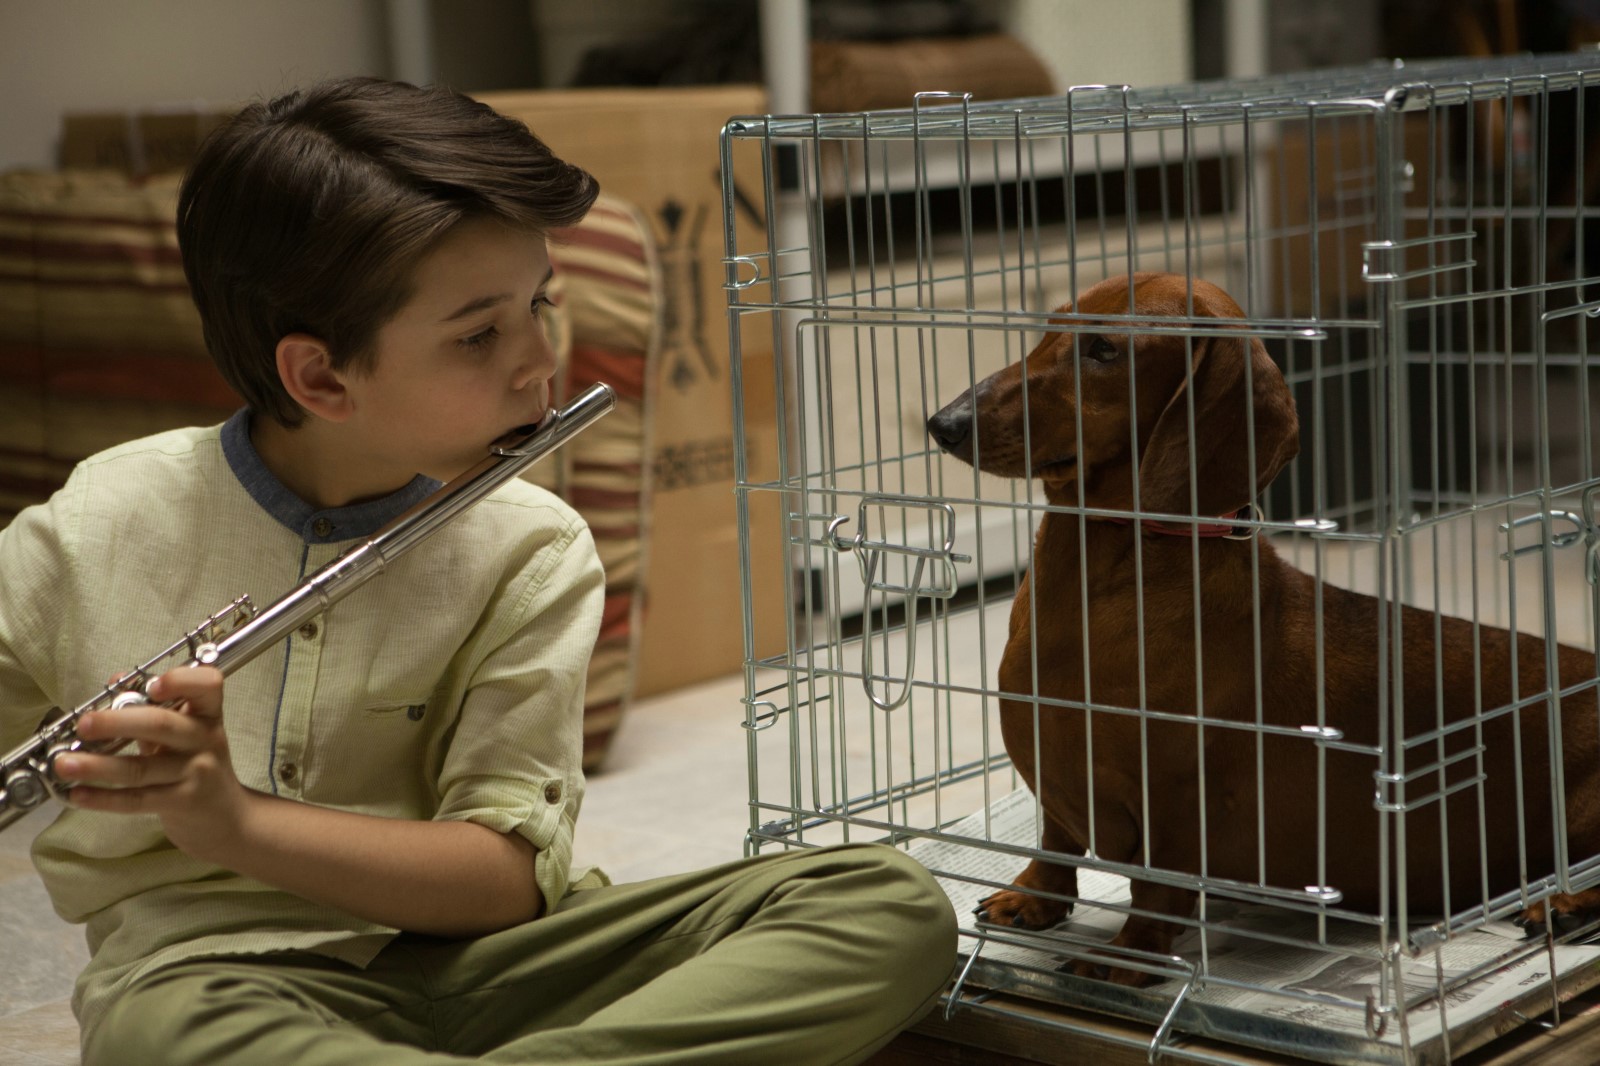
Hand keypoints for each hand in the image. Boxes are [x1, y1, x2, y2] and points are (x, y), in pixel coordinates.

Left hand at [54, 666, 251, 860]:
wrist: (227, 816)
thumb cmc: (197, 764)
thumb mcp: (185, 733)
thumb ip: (152, 708)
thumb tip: (115, 683)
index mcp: (207, 714)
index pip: (208, 685)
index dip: (181, 681)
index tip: (151, 686)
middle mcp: (204, 740)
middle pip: (161, 725)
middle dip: (117, 723)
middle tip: (84, 725)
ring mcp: (195, 773)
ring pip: (141, 769)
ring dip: (98, 766)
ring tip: (64, 764)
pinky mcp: (181, 803)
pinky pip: (137, 800)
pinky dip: (104, 798)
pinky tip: (78, 794)